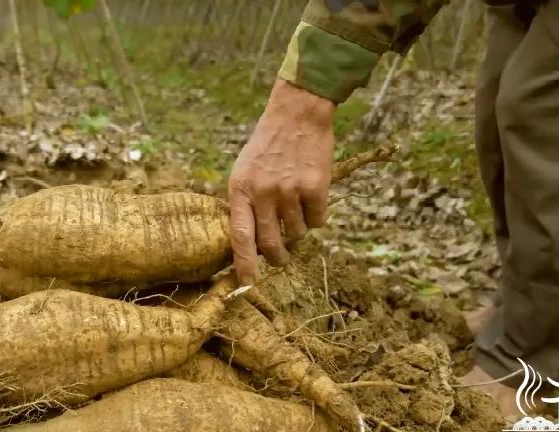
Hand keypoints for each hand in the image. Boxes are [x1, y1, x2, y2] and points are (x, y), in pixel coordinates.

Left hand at [228, 79, 335, 284]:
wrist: (297, 114)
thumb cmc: (267, 146)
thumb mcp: (243, 171)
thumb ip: (244, 204)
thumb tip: (249, 246)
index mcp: (240, 189)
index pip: (240, 236)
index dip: (244, 264)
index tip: (247, 283)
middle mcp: (263, 192)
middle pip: (270, 244)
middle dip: (277, 257)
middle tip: (280, 259)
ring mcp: (290, 191)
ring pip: (297, 234)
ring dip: (298, 229)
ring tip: (295, 205)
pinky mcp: (316, 188)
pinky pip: (318, 221)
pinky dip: (316, 216)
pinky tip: (311, 194)